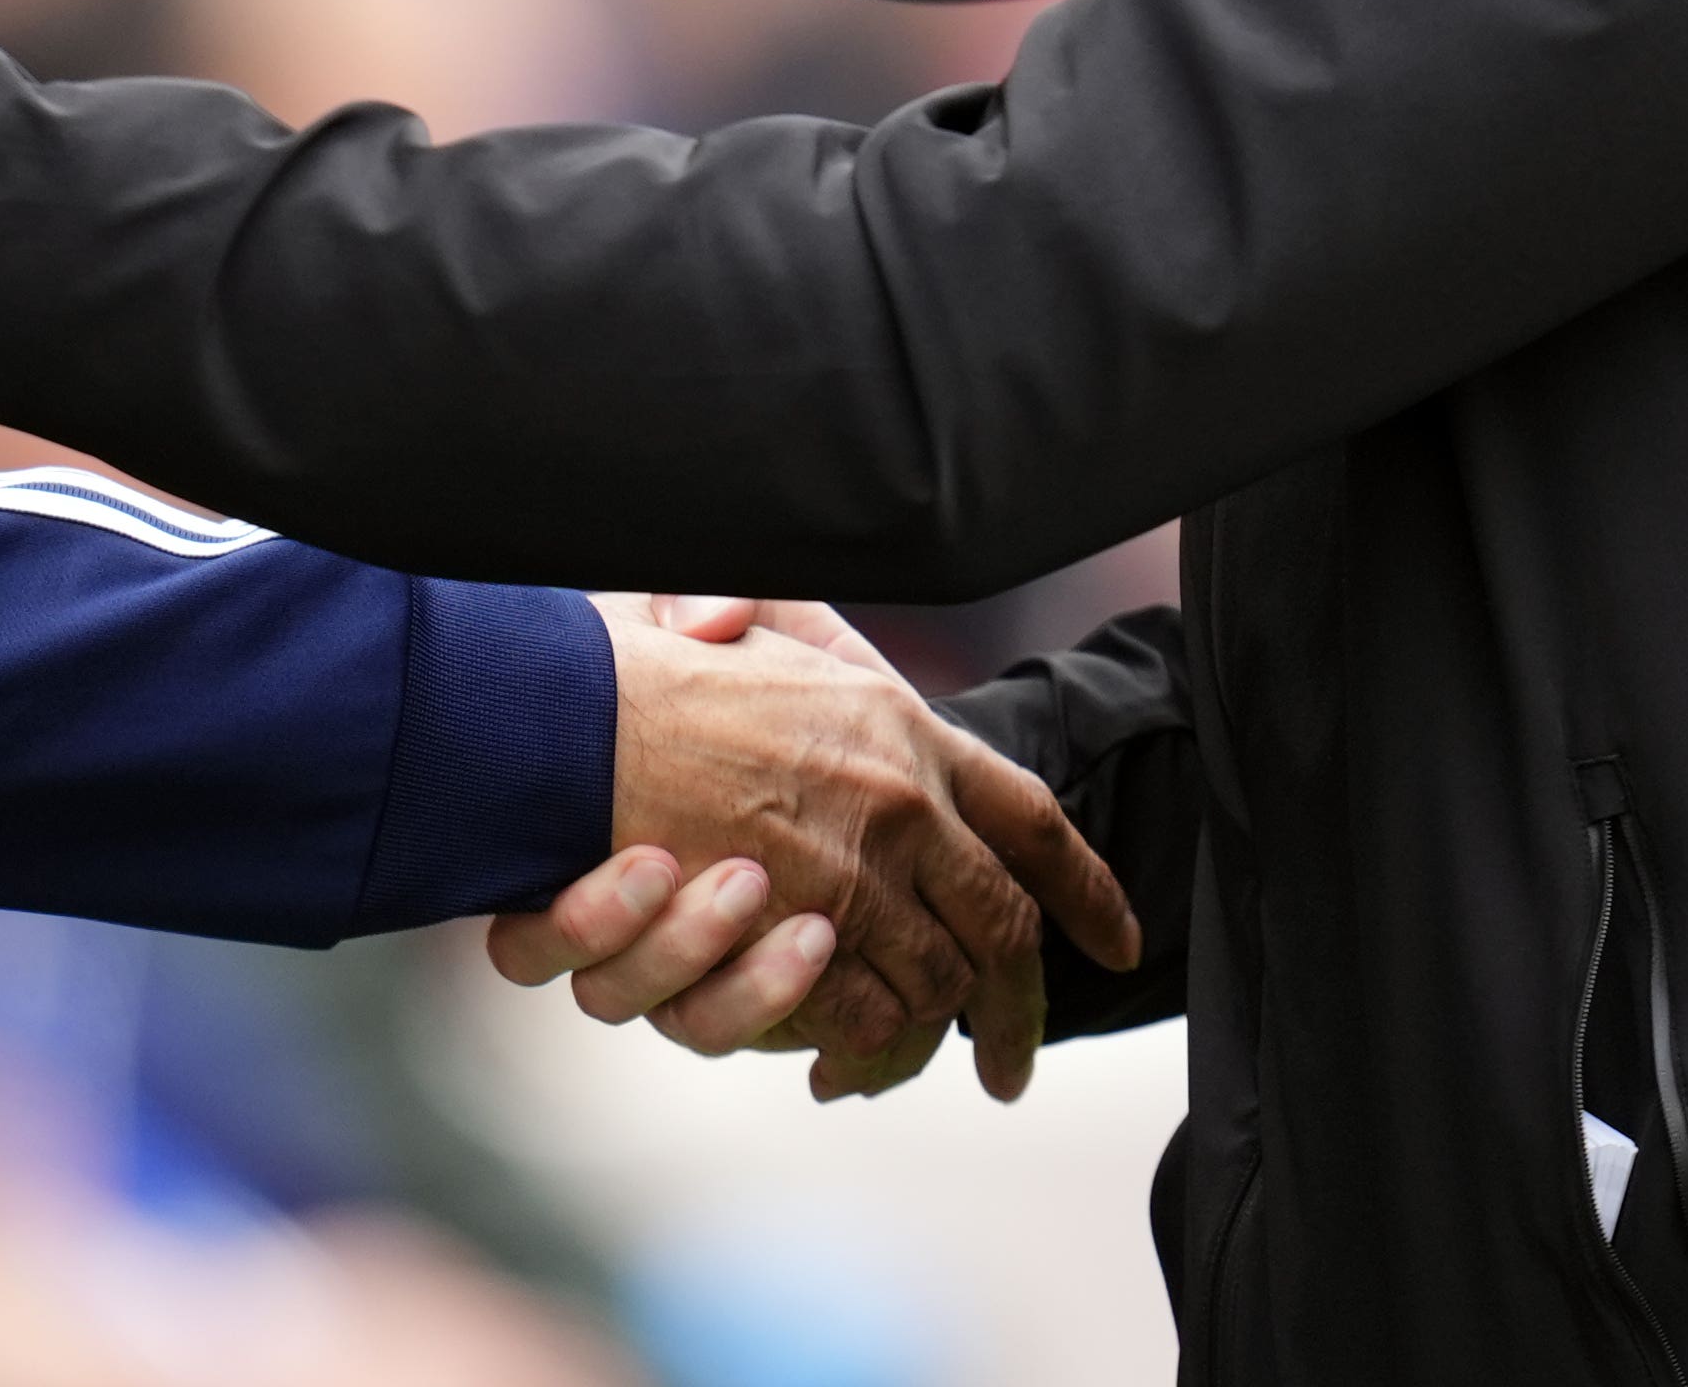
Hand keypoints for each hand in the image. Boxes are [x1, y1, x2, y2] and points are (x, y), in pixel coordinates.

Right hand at [496, 596, 1134, 1104]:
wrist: (568, 713)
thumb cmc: (645, 669)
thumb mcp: (752, 621)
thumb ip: (807, 637)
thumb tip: (824, 659)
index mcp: (905, 727)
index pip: (1032, 818)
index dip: (1085, 889)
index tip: (1119, 944)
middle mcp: (901, 799)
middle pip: (1001, 927)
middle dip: (1018, 1011)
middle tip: (1012, 1065)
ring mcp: (856, 868)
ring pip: (936, 984)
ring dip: (927, 1036)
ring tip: (915, 1066)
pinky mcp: (802, 931)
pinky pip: (867, 1015)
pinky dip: (861, 1047)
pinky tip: (840, 1062)